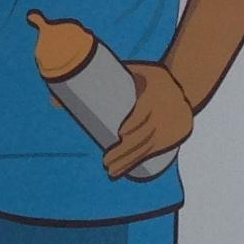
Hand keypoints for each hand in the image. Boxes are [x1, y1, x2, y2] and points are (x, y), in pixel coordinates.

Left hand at [99, 60, 195, 176]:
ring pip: (148, 147)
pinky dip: (139, 161)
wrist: (188, 84)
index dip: (136, 122)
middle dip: (125, 151)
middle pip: (144, 135)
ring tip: (110, 171)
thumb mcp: (135, 72)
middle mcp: (166, 111)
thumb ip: (102, 78)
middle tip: (105, 160)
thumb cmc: (150, 78)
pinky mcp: (174, 137)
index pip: (148, 110)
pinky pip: (154, 152)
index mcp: (156, 92)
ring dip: (129, 161)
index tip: (121, 133)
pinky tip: (126, 171)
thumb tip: (55, 101)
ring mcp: (171, 126)